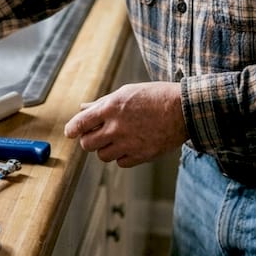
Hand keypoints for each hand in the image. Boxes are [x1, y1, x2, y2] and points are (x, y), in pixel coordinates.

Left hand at [64, 82, 186, 166]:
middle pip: (87, 144)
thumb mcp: (127, 92)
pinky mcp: (141, 155)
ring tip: (117, 139)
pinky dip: (121, 157)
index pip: (79, 124)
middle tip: (97, 135)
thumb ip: (102, 103)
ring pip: (102, 156)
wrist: (184, 110)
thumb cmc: (155, 97)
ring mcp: (129, 143)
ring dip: (105, 149)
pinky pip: (120, 163)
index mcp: (111, 108)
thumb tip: (83, 108)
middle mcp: (117, 127)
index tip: (71, 132)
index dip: (72, 129)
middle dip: (89, 140)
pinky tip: (130, 146)